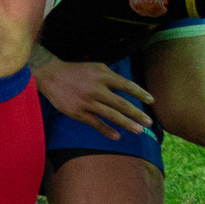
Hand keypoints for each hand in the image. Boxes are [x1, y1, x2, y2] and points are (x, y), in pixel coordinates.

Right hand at [34, 56, 152, 140]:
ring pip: (111, 115)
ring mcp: (88, 102)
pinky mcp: (78, 113)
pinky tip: (117, 136)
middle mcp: (97, 89)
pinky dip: (107, 131)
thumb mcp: (96, 67)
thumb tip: (127, 87)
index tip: (151, 101)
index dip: (140, 93)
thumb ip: (111, 76)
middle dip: (137, 114)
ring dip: (127, 124)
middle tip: (149, 122)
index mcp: (103, 76)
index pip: (127, 85)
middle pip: (122, 104)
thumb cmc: (77, 71)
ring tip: (139, 131)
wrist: (52, 76)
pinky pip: (96, 123)